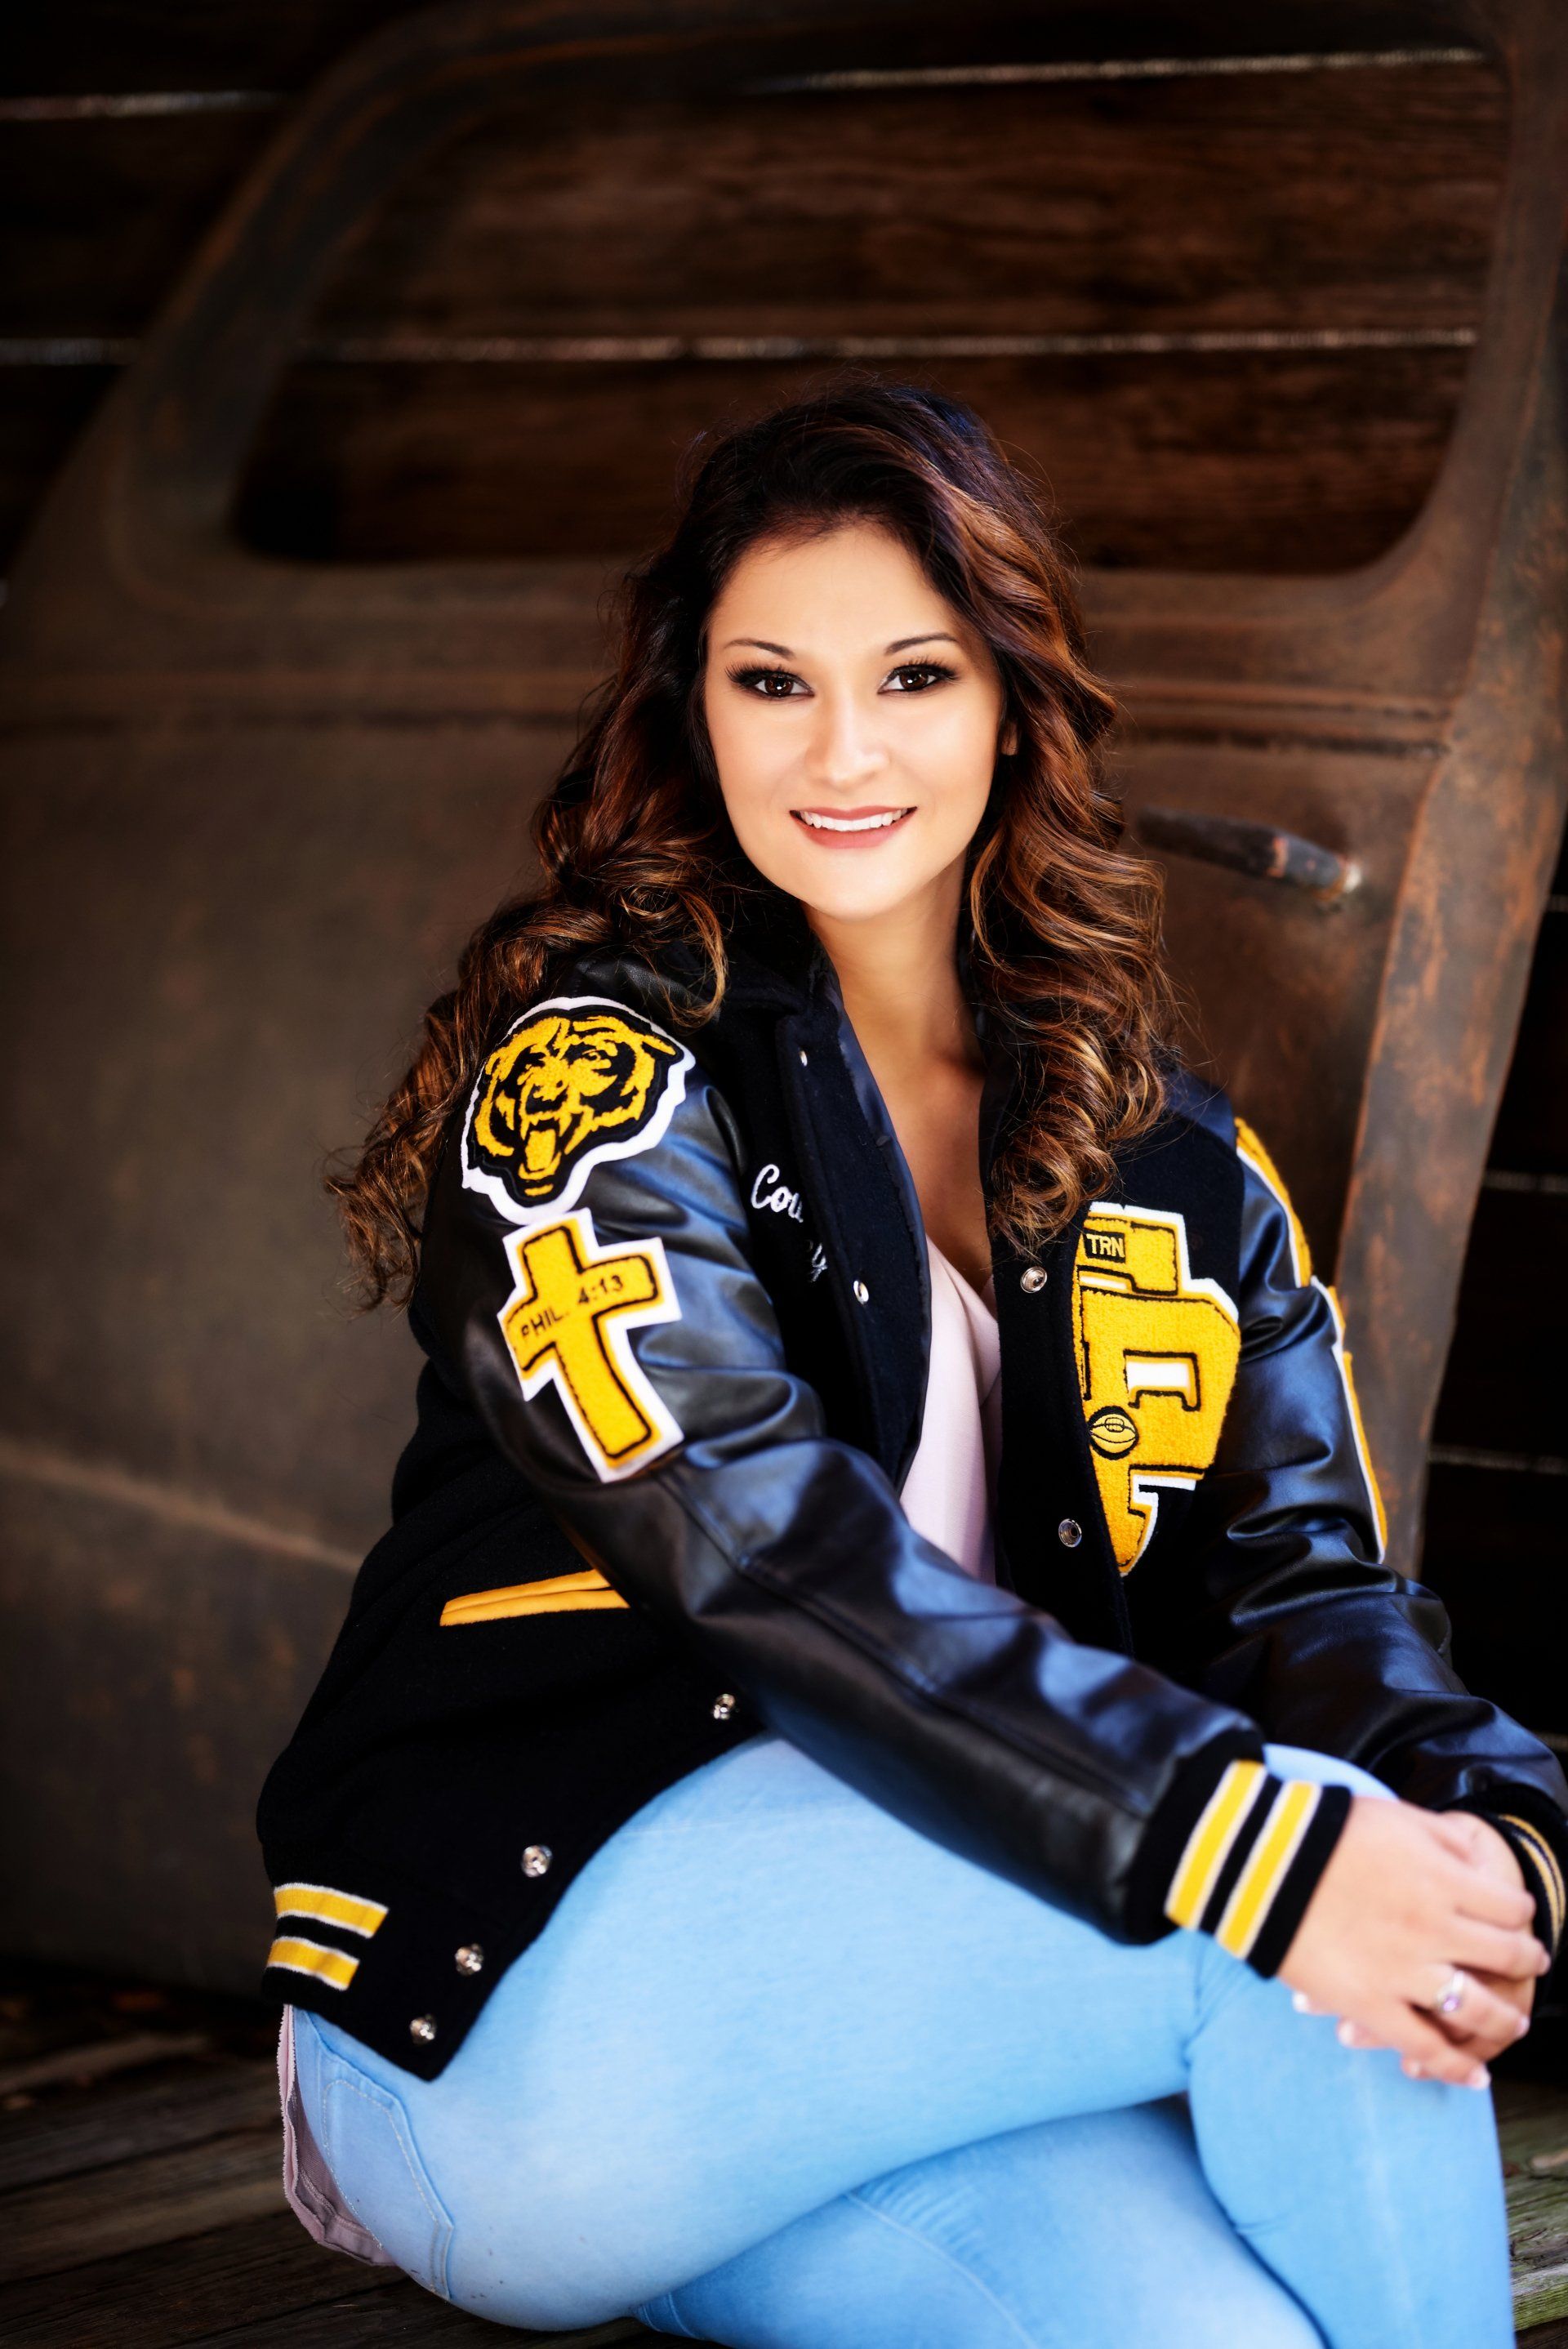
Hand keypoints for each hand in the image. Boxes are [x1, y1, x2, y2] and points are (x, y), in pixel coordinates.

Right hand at [1276, 1795, 1548, 2087]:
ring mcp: (1403, 1970)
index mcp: (1443, 1879)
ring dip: (1507, 2018)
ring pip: (1477, 2008)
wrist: (1258, 1860)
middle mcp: (1434, 1927)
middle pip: (1505, 1955)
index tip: (1518, 1915)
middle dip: (1527, 1959)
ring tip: (1515, 2021)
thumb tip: (1475, 1859)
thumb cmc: (1326, 1830)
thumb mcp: (1396, 1817)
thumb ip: (1444, 1839)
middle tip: (1532, 1962)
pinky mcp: (1369, 2004)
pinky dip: (1457, 2068)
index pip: (1510, 1907)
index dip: (1520, 1912)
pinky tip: (1476, 2077)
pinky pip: (1425, 2047)